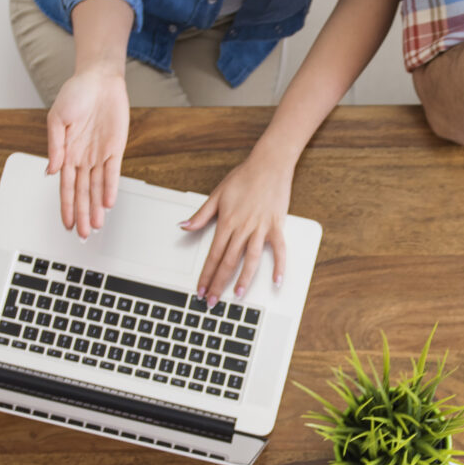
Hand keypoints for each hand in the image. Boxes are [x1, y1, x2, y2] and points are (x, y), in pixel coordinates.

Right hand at [47, 67, 130, 236]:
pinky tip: (107, 203)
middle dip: (82, 214)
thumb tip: (50, 171)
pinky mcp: (116, 148)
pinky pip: (113, 173)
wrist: (98, 79)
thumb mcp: (56, 118)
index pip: (66, 187)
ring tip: (96, 225)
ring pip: (97, 188)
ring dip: (95, 207)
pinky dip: (110, 188)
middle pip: (82, 193)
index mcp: (66, 153)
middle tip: (84, 234)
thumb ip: (54, 147)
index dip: (66, 206)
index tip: (67, 223)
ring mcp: (99, 155)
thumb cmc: (75, 93)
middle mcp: (83, 158)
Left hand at [183, 148, 294, 303]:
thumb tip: (183, 226)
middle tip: (212, 301)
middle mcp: (243, 228)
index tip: (200, 289)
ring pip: (250, 259)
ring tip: (237, 296)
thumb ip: (201, 215)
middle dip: (218, 283)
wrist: (269, 163)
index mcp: (227, 222)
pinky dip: (279, 266)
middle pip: (228, 261)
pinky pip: (279, 249)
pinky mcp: (276, 225)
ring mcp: (261, 228)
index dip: (206, 275)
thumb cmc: (244, 177)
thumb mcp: (216, 195)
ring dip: (243, 279)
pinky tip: (277, 281)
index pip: (213, 255)